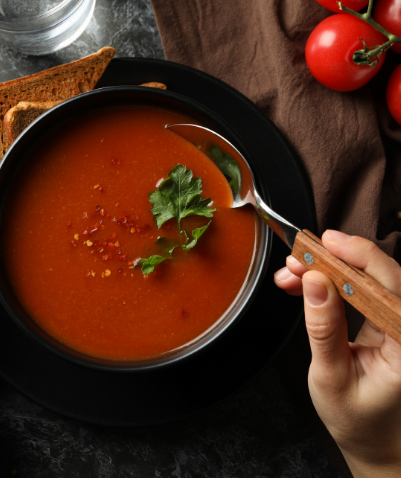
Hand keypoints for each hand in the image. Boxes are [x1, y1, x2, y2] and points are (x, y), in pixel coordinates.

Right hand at [274, 230, 400, 477]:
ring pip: (362, 278)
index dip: (356, 257)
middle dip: (333, 259)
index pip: (389, 285)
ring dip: (324, 269)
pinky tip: (303, 281)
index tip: (322, 243)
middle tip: (296, 258)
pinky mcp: (380, 319)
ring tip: (291, 272)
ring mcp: (394, 322)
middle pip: (376, 274)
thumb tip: (315, 282)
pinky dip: (326, 282)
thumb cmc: (357, 418)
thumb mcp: (331, 375)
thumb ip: (324, 328)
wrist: (371, 438)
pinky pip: (354, 289)